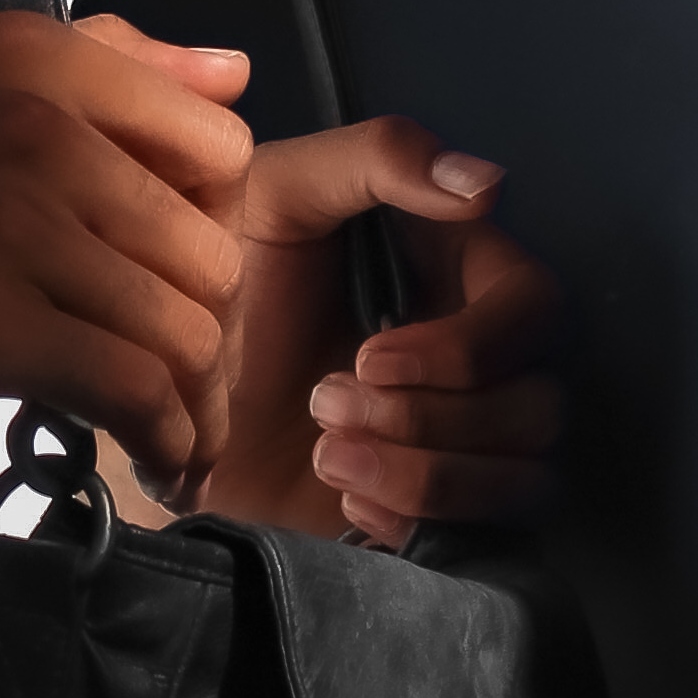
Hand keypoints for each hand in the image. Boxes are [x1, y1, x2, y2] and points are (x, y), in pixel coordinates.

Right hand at [0, 10, 253, 495]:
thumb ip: (105, 72)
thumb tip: (234, 75)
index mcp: (29, 58)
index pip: (217, 144)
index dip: (208, 226)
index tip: (167, 281)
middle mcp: (26, 118)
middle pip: (211, 248)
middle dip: (207, 331)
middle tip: (168, 377)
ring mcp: (4, 219)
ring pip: (184, 327)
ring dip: (189, 400)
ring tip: (163, 425)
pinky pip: (134, 389)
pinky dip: (161, 438)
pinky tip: (148, 455)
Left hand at [196, 111, 565, 544]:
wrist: (158, 401)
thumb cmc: (214, 282)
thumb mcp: (273, 193)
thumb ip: (379, 159)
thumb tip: (489, 185)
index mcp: (454, 270)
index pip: (534, 305)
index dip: (470, 344)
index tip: (370, 356)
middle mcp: (475, 357)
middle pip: (539, 404)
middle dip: (431, 419)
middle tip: (327, 403)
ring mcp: (462, 441)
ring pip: (523, 479)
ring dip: (423, 474)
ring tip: (326, 453)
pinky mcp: (437, 513)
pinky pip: (484, 538)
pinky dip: (413, 520)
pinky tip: (345, 495)